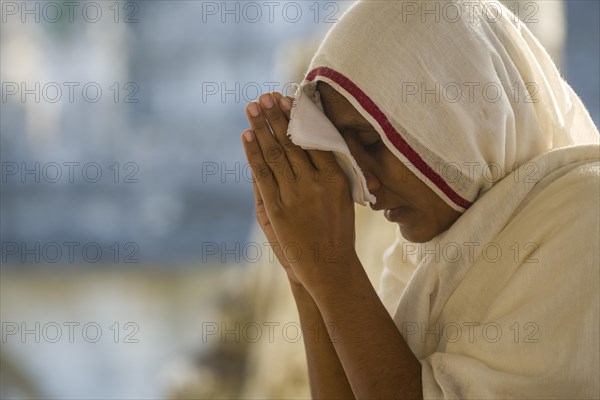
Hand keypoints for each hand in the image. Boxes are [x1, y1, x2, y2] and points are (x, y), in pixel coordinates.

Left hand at [241, 92, 356, 289]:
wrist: (329, 266)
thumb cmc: (338, 232)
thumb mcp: (343, 199)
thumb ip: (328, 173)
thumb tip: (313, 147)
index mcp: (335, 177)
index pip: (314, 139)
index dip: (298, 118)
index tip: (287, 99)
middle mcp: (315, 182)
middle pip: (292, 142)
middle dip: (276, 116)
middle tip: (265, 96)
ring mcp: (295, 195)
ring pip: (275, 154)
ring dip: (262, 128)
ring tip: (252, 107)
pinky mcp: (277, 208)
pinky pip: (262, 175)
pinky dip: (253, 154)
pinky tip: (247, 136)